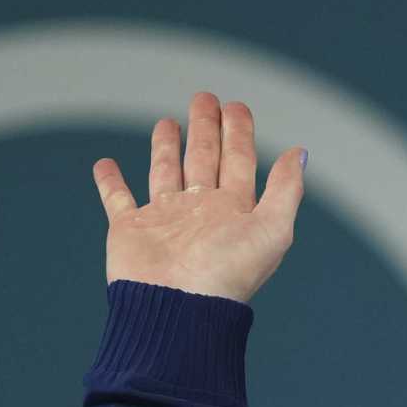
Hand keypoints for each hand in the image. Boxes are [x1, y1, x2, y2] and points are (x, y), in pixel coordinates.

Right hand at [91, 92, 305, 304]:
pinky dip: (110, 182)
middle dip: (205, 128)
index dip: (239, 132)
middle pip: (204, 158)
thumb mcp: (272, 229)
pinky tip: (105, 164)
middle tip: (204, 98)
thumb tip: (301, 153)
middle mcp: (200, 211)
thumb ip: (286, 190)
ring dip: (166, 148)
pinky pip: (117, 199)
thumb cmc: (228, 273)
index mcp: (234, 210)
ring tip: (167, 122)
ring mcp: (165, 220)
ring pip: (165, 173)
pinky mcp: (130, 229)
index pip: (239, 161)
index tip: (236, 105)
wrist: (180, 308)